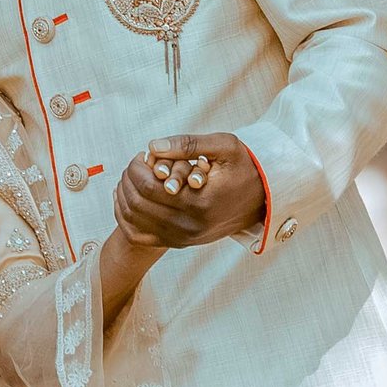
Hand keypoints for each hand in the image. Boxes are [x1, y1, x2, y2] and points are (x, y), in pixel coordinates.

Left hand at [112, 134, 265, 249]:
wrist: (262, 199)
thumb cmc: (243, 168)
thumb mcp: (224, 146)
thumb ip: (187, 144)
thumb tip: (151, 146)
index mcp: (200, 202)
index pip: (148, 186)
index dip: (136, 167)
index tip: (142, 155)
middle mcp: (189, 226)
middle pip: (137, 203)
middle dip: (129, 179)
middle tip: (136, 164)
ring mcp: (183, 238)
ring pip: (133, 220)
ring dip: (124, 195)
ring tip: (134, 177)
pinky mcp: (179, 243)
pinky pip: (139, 235)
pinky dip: (126, 216)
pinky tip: (130, 197)